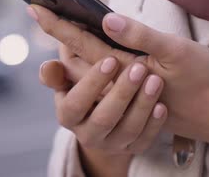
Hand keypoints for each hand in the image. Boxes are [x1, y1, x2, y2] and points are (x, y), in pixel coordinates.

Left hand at [30, 5, 208, 162]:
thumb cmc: (206, 82)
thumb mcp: (176, 52)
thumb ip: (140, 35)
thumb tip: (106, 18)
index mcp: (124, 67)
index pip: (81, 42)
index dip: (57, 25)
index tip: (35, 8)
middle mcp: (119, 82)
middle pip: (78, 60)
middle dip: (60, 37)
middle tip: (43, 14)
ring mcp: (127, 91)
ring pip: (90, 72)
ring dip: (74, 52)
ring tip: (62, 28)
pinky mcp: (138, 96)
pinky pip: (107, 80)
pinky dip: (96, 64)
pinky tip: (98, 51)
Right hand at [39, 57, 167, 175]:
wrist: (109, 106)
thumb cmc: (89, 81)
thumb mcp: (71, 76)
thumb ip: (59, 71)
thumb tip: (47, 67)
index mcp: (67, 114)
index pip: (75, 104)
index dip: (92, 84)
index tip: (111, 59)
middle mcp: (86, 133)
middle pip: (103, 118)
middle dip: (121, 93)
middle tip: (139, 68)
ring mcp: (110, 144)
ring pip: (127, 130)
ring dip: (142, 105)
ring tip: (155, 80)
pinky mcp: (131, 148)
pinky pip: (144, 141)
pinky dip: (153, 124)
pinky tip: (161, 105)